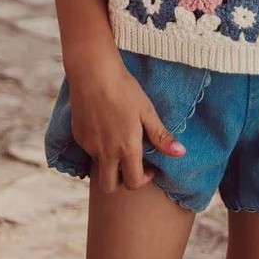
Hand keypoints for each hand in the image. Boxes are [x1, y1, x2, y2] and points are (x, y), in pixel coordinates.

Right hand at [68, 56, 186, 194]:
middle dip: (122, 182)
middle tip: (131, 163)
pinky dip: (98, 146)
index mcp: (126, 148)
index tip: (149, 167)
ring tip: (118, 139)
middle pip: (110, 186)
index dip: (143, 179)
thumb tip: (180, 153)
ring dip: (110, 162)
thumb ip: (161, 136)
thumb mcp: (147, 111)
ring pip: (99, 167)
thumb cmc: (124, 89)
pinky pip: (89, 150)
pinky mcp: (78, 136)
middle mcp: (105, 152)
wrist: (93, 72)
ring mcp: (89, 145)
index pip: (133, 183)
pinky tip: (104, 126)